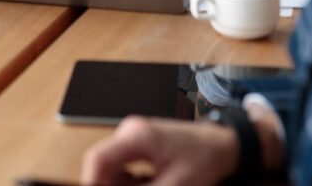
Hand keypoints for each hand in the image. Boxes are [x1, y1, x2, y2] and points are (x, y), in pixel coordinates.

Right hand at [81, 116, 237, 185]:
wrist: (220, 145)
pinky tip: (150, 185)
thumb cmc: (203, 157)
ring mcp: (132, 137)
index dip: (90, 181)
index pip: (97, 158)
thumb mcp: (174, 184)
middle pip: (103, 166)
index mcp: (137, 136)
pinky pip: (122, 168)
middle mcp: (130, 132)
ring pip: (111, 170)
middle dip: (109, 185)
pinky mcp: (137, 145)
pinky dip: (129, 183)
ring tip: (154, 184)